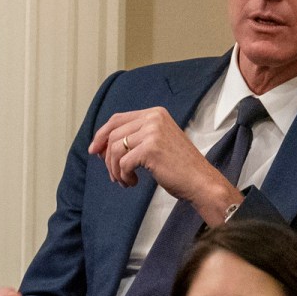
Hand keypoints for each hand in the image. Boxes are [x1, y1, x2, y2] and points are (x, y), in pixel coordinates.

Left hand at [88, 107, 241, 223]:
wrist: (200, 180)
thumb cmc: (179, 166)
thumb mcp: (157, 142)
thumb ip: (135, 137)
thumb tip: (100, 146)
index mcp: (156, 113)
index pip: (117, 119)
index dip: (101, 135)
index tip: (95, 151)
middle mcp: (154, 118)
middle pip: (113, 135)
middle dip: (108, 159)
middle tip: (115, 175)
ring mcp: (153, 132)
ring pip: (115, 150)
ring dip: (115, 170)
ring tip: (125, 180)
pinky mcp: (150, 149)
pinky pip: (123, 163)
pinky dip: (124, 176)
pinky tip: (134, 182)